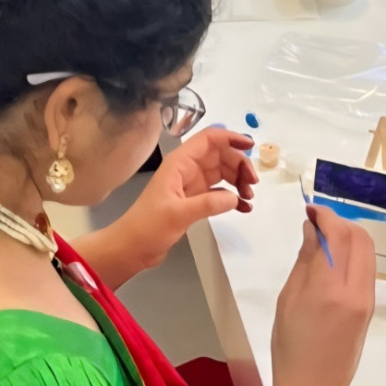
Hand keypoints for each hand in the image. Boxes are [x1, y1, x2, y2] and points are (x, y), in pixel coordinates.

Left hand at [120, 128, 256, 270]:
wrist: (132, 247)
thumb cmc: (148, 226)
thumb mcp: (178, 214)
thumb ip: (208, 204)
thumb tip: (236, 198)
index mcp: (180, 163)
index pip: (209, 139)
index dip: (231, 138)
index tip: (250, 146)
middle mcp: (187, 168)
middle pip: (220, 155)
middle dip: (239, 165)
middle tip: (252, 184)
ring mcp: (191, 184)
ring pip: (222, 172)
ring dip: (238, 181)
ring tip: (249, 197)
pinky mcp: (194, 200)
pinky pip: (219, 192)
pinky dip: (233, 197)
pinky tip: (243, 207)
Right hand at [270, 206, 375, 385]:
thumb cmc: (289, 349)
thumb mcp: (288, 300)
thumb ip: (304, 261)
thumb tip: (312, 230)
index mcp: (329, 289)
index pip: (336, 235)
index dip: (325, 215)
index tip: (310, 209)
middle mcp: (356, 291)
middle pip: (360, 238)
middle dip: (340, 222)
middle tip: (316, 221)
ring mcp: (367, 301)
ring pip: (368, 252)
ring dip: (349, 236)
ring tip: (324, 237)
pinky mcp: (370, 310)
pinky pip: (367, 270)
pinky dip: (354, 255)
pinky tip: (334, 259)